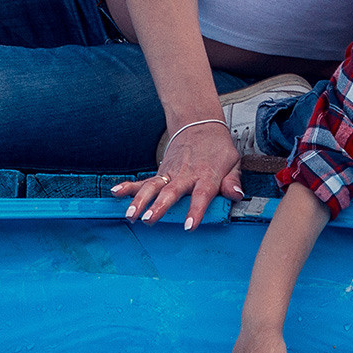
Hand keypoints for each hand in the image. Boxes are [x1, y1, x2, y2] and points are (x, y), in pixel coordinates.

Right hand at [112, 120, 241, 229]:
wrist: (201, 126)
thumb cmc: (218, 149)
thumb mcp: (233, 162)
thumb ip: (233, 181)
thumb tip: (236, 195)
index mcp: (206, 176)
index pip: (201, 195)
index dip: (195, 210)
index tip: (188, 226)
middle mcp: (186, 175)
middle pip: (171, 192)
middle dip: (159, 206)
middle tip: (148, 220)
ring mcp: (170, 173)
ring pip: (153, 186)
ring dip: (140, 200)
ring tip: (131, 215)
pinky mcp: (161, 172)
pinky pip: (143, 181)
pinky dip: (129, 186)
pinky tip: (116, 192)